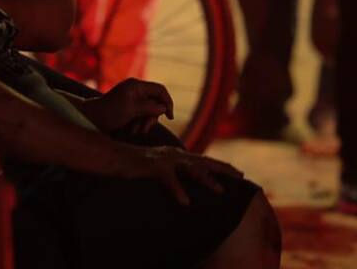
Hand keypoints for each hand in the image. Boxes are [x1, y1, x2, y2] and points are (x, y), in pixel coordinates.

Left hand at [84, 79, 173, 134]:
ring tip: (134, 131)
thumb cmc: (109, 113)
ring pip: (149, 112)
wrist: (91, 119)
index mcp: (136, 85)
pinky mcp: (129, 109)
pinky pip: (141, 116)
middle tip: (144, 128)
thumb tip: (164, 107)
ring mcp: (132, 100)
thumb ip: (150, 107)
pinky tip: (130, 131)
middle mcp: (136, 91)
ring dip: (144, 123)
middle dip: (152, 117)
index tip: (170, 117)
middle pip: (156, 103)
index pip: (160, 90)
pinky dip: (138, 124)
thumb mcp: (132, 109)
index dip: (167, 102)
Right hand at [116, 145, 242, 205]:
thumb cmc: (135, 165)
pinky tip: (185, 202)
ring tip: (221, 191)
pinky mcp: (154, 167)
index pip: (203, 160)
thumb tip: (185, 184)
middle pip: (203, 161)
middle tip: (240, 176)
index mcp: (176, 154)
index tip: (237, 172)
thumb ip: (173, 172)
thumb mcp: (158, 168)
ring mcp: (165, 159)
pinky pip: (169, 180)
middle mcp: (174, 154)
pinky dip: (178, 190)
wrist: (115, 156)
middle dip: (222, 169)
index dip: (220, 166)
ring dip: (206, 180)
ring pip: (191, 169)